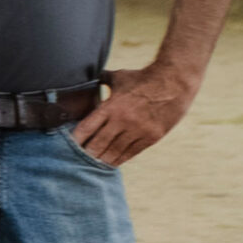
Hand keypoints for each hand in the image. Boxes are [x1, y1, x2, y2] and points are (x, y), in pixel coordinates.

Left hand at [74, 63, 199, 164]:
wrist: (174, 83)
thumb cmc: (142, 78)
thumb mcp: (119, 77)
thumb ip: (102, 81)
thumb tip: (88, 80)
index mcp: (111, 106)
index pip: (88, 127)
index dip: (77, 139)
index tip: (69, 145)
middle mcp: (123, 120)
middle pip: (99, 143)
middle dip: (88, 152)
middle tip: (79, 159)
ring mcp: (138, 130)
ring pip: (115, 151)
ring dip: (103, 159)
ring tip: (93, 165)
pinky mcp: (152, 137)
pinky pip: (132, 152)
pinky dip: (120, 159)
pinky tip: (112, 163)